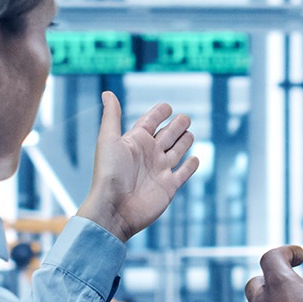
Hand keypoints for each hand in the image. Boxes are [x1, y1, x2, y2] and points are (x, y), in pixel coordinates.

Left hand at [76, 93, 197, 242]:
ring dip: (185, 141)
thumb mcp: (109, 139)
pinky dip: (190, 165)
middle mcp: (149, 154)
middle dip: (177, 125)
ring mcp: (160, 170)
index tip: (167, 107)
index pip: (151, 121)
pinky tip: (195, 158)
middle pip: (168, 134)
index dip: (160, 112)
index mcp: (135, 141)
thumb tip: (107, 92)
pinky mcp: (169, 187)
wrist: (114, 209)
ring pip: (178, 151)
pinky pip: (183, 173)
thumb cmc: (108, 174)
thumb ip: (112, 115)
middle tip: (185, 118)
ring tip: (189, 134)